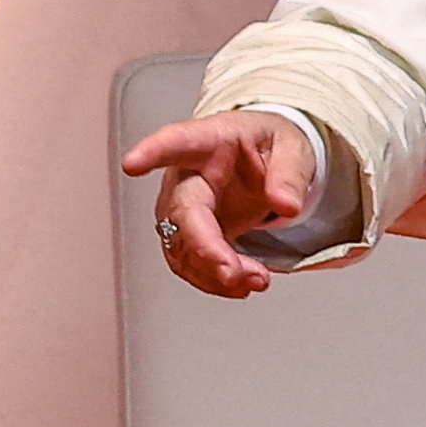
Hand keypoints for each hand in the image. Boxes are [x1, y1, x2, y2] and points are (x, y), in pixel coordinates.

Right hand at [121, 111, 319, 298]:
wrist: (267, 162)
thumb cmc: (271, 145)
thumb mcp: (293, 148)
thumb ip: (290, 174)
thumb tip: (287, 206)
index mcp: (210, 140)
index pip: (177, 142)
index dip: (152, 152)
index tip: (132, 164)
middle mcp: (187, 175)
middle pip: (182, 211)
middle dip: (203, 246)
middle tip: (230, 273)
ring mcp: (183, 207)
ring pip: (182, 247)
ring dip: (214, 272)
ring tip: (257, 281)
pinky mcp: (190, 234)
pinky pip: (190, 264)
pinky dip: (214, 281)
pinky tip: (242, 285)